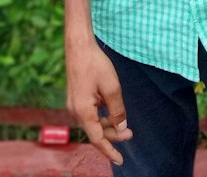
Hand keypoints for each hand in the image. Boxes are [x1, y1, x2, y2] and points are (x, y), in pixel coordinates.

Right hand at [65, 39, 132, 164]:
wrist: (79, 47)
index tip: (120, 160)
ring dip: (108, 124)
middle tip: (131, 134)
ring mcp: (74, 104)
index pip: (98, 138)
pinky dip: (101, 115)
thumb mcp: (112, 88)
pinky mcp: (76, 98)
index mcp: (84, 112)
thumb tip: (121, 128)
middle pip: (96, 131)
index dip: (109, 150)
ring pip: (93, 122)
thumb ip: (117, 110)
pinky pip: (90, 113)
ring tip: (124, 123)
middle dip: (113, 135)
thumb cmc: (96, 65)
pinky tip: (111, 108)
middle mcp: (76, 111)